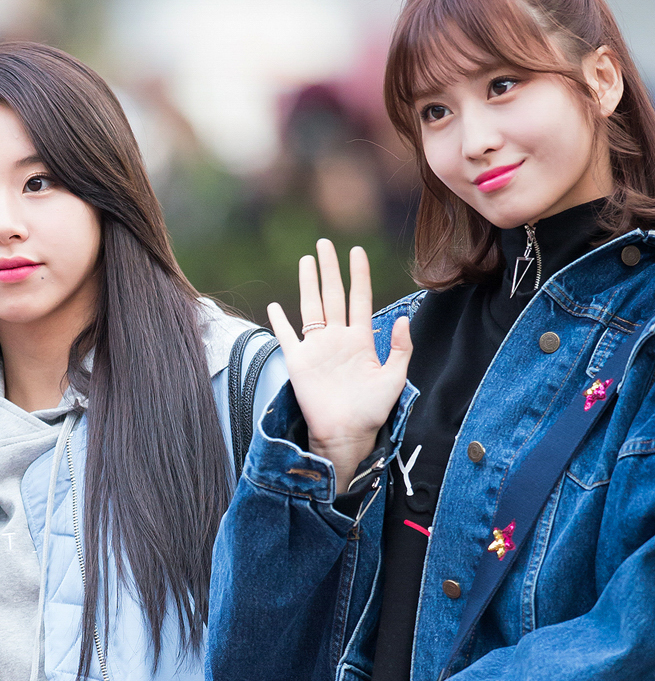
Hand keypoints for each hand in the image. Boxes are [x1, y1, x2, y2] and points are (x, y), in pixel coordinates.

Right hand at [267, 240, 411, 494]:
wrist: (346, 436)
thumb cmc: (372, 412)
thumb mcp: (395, 378)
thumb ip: (401, 348)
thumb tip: (405, 318)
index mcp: (361, 340)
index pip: (360, 298)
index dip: (359, 275)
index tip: (357, 251)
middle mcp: (338, 339)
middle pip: (333, 295)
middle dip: (330, 269)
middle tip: (325, 244)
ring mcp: (317, 349)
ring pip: (311, 307)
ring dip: (309, 283)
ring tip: (307, 260)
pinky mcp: (299, 363)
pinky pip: (287, 337)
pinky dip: (279, 322)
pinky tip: (274, 306)